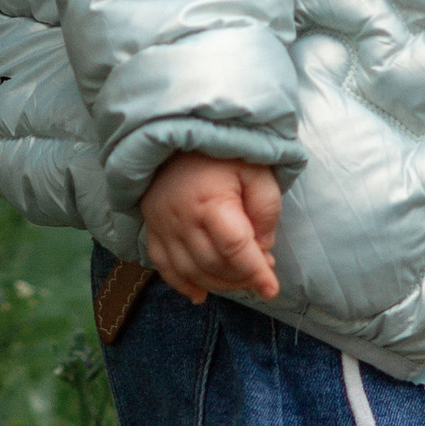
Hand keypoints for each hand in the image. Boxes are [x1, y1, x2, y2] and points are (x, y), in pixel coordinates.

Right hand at [140, 153, 281, 303]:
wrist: (174, 130)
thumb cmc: (220, 151)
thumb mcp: (256, 169)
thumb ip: (266, 208)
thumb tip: (264, 247)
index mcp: (211, 202)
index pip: (235, 248)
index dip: (255, 272)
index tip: (272, 289)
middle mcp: (183, 219)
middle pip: (214, 264)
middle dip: (241, 278)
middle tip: (262, 271)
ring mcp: (163, 226)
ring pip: (191, 271)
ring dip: (218, 284)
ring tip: (239, 280)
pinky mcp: (152, 227)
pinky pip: (162, 266)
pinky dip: (181, 285)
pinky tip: (199, 295)